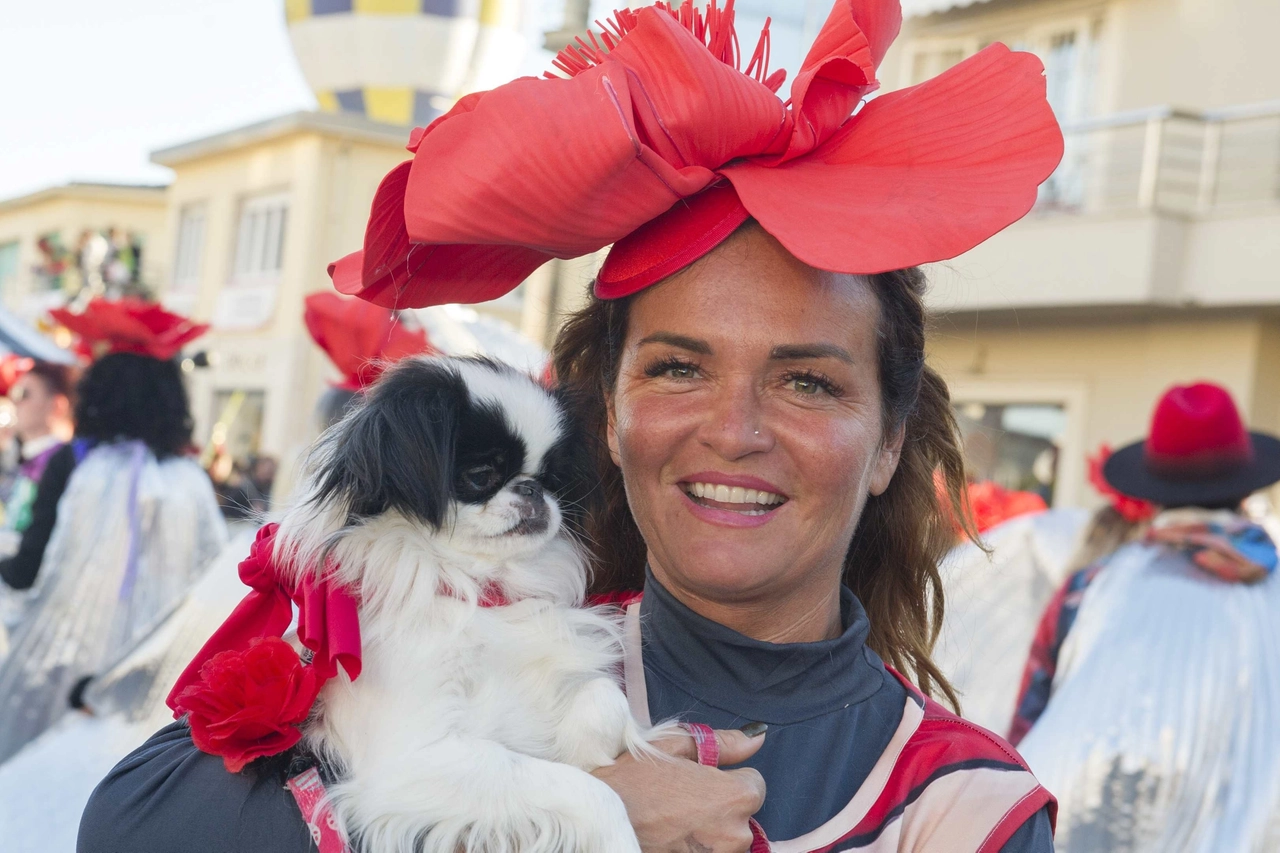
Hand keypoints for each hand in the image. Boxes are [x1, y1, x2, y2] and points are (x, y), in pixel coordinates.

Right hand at [591, 727, 766, 852]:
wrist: (598, 818)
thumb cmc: (632, 779)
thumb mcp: (674, 746)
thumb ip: (723, 743)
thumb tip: (755, 738)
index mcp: (734, 797)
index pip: (754, 783)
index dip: (726, 777)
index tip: (700, 778)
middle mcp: (734, 834)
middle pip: (743, 814)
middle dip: (720, 804)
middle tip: (681, 798)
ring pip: (727, 837)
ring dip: (710, 829)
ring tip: (673, 819)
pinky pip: (710, 851)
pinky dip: (696, 845)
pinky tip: (672, 836)